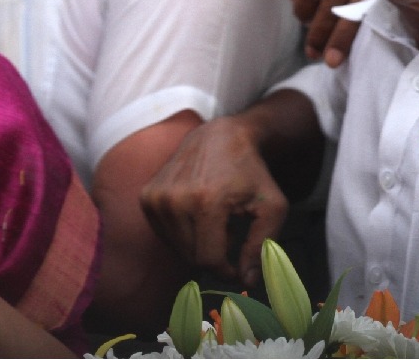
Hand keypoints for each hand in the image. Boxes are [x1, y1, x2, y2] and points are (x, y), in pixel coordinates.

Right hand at [140, 116, 286, 287]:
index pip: (208, 260)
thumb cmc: (251, 172)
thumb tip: (247, 281)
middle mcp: (174, 200)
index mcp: (205, 202)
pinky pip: (164, 235)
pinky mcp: (146, 197)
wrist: (219, 136)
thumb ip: (261, 247)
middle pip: (191, 256)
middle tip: (230, 238)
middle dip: (214, 257)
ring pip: (176, 248)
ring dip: (198, 245)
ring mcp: (156, 198)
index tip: (239, 269)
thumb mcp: (271, 207)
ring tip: (214, 223)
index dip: (227, 272)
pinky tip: (196, 216)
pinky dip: (182, 234)